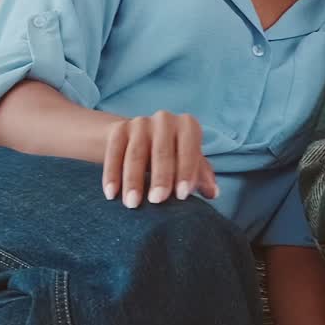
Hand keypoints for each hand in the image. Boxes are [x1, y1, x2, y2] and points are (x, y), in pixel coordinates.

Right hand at [102, 110, 217, 207]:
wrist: (144, 136)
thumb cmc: (175, 155)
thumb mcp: (190, 162)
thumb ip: (202, 176)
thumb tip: (213, 193)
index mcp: (188, 126)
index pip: (189, 150)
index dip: (186, 172)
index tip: (181, 196)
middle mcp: (165, 119)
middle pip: (162, 152)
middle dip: (160, 178)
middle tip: (156, 201)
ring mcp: (140, 123)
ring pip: (135, 154)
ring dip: (133, 180)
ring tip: (132, 204)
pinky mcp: (119, 129)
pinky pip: (114, 153)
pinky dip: (112, 175)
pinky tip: (111, 194)